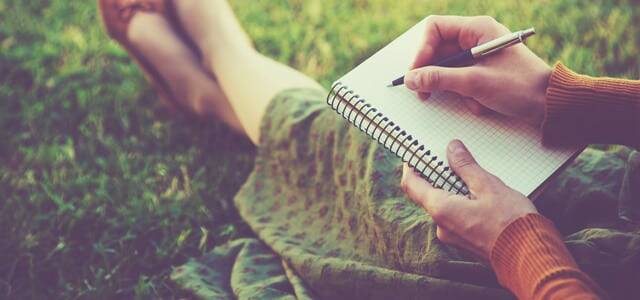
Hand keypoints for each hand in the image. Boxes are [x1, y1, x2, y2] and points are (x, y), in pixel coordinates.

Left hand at [401, 139, 537, 260]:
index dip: (411, 167)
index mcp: (441, 210)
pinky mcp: (466, 241)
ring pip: (445, 206)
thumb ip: (466, 167)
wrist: (531, 257)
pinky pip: (457, 217)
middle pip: (429, 194)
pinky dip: (463, 203)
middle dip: (438, 176)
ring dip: (454, 190)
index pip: (412, 185)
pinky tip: (482, 195)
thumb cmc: (511, 223)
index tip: (416, 154)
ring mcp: (453, 236)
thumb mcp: (488, 186)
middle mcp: (441, 226)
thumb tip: (452, 149)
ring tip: (474, 175)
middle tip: (451, 158)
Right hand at [405, 15, 551, 127]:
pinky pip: (460, 82)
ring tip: (469, 100)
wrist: (551, 105)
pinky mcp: (482, 73)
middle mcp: (476, 38)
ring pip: (447, 70)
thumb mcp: (474, 83)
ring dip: (453, 89)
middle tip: (424, 94)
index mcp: (477, 29)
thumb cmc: (520, 87)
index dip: (421, 50)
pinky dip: (466, 96)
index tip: (415, 73)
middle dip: (433, 74)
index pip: (435, 29)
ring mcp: (479, 56)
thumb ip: (439, 79)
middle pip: (438, 51)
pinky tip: (481, 104)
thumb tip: (410, 79)